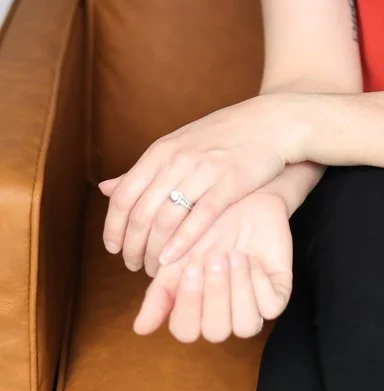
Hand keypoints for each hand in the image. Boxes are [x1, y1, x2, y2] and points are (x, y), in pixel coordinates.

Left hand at [98, 93, 299, 271]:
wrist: (272, 121)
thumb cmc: (224, 135)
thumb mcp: (178, 144)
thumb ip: (143, 170)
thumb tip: (104, 189)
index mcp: (161, 150)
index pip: (123, 196)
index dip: (113, 228)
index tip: (114, 249)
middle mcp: (177, 159)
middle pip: (140, 213)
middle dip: (132, 246)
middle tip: (133, 266)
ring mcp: (203, 170)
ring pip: (166, 219)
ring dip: (154, 251)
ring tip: (153, 269)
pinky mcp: (229, 183)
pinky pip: (199, 217)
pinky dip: (182, 242)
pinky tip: (174, 259)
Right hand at [132, 190, 293, 341]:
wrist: (242, 201)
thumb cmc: (206, 229)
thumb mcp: (177, 258)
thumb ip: (159, 293)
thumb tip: (139, 329)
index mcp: (197, 310)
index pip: (186, 331)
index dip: (188, 305)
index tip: (191, 268)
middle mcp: (224, 315)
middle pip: (216, 332)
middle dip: (215, 294)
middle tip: (215, 258)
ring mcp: (252, 306)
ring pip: (245, 326)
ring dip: (237, 290)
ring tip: (234, 256)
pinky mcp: (277, 294)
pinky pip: (270, 307)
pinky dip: (258, 283)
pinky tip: (251, 258)